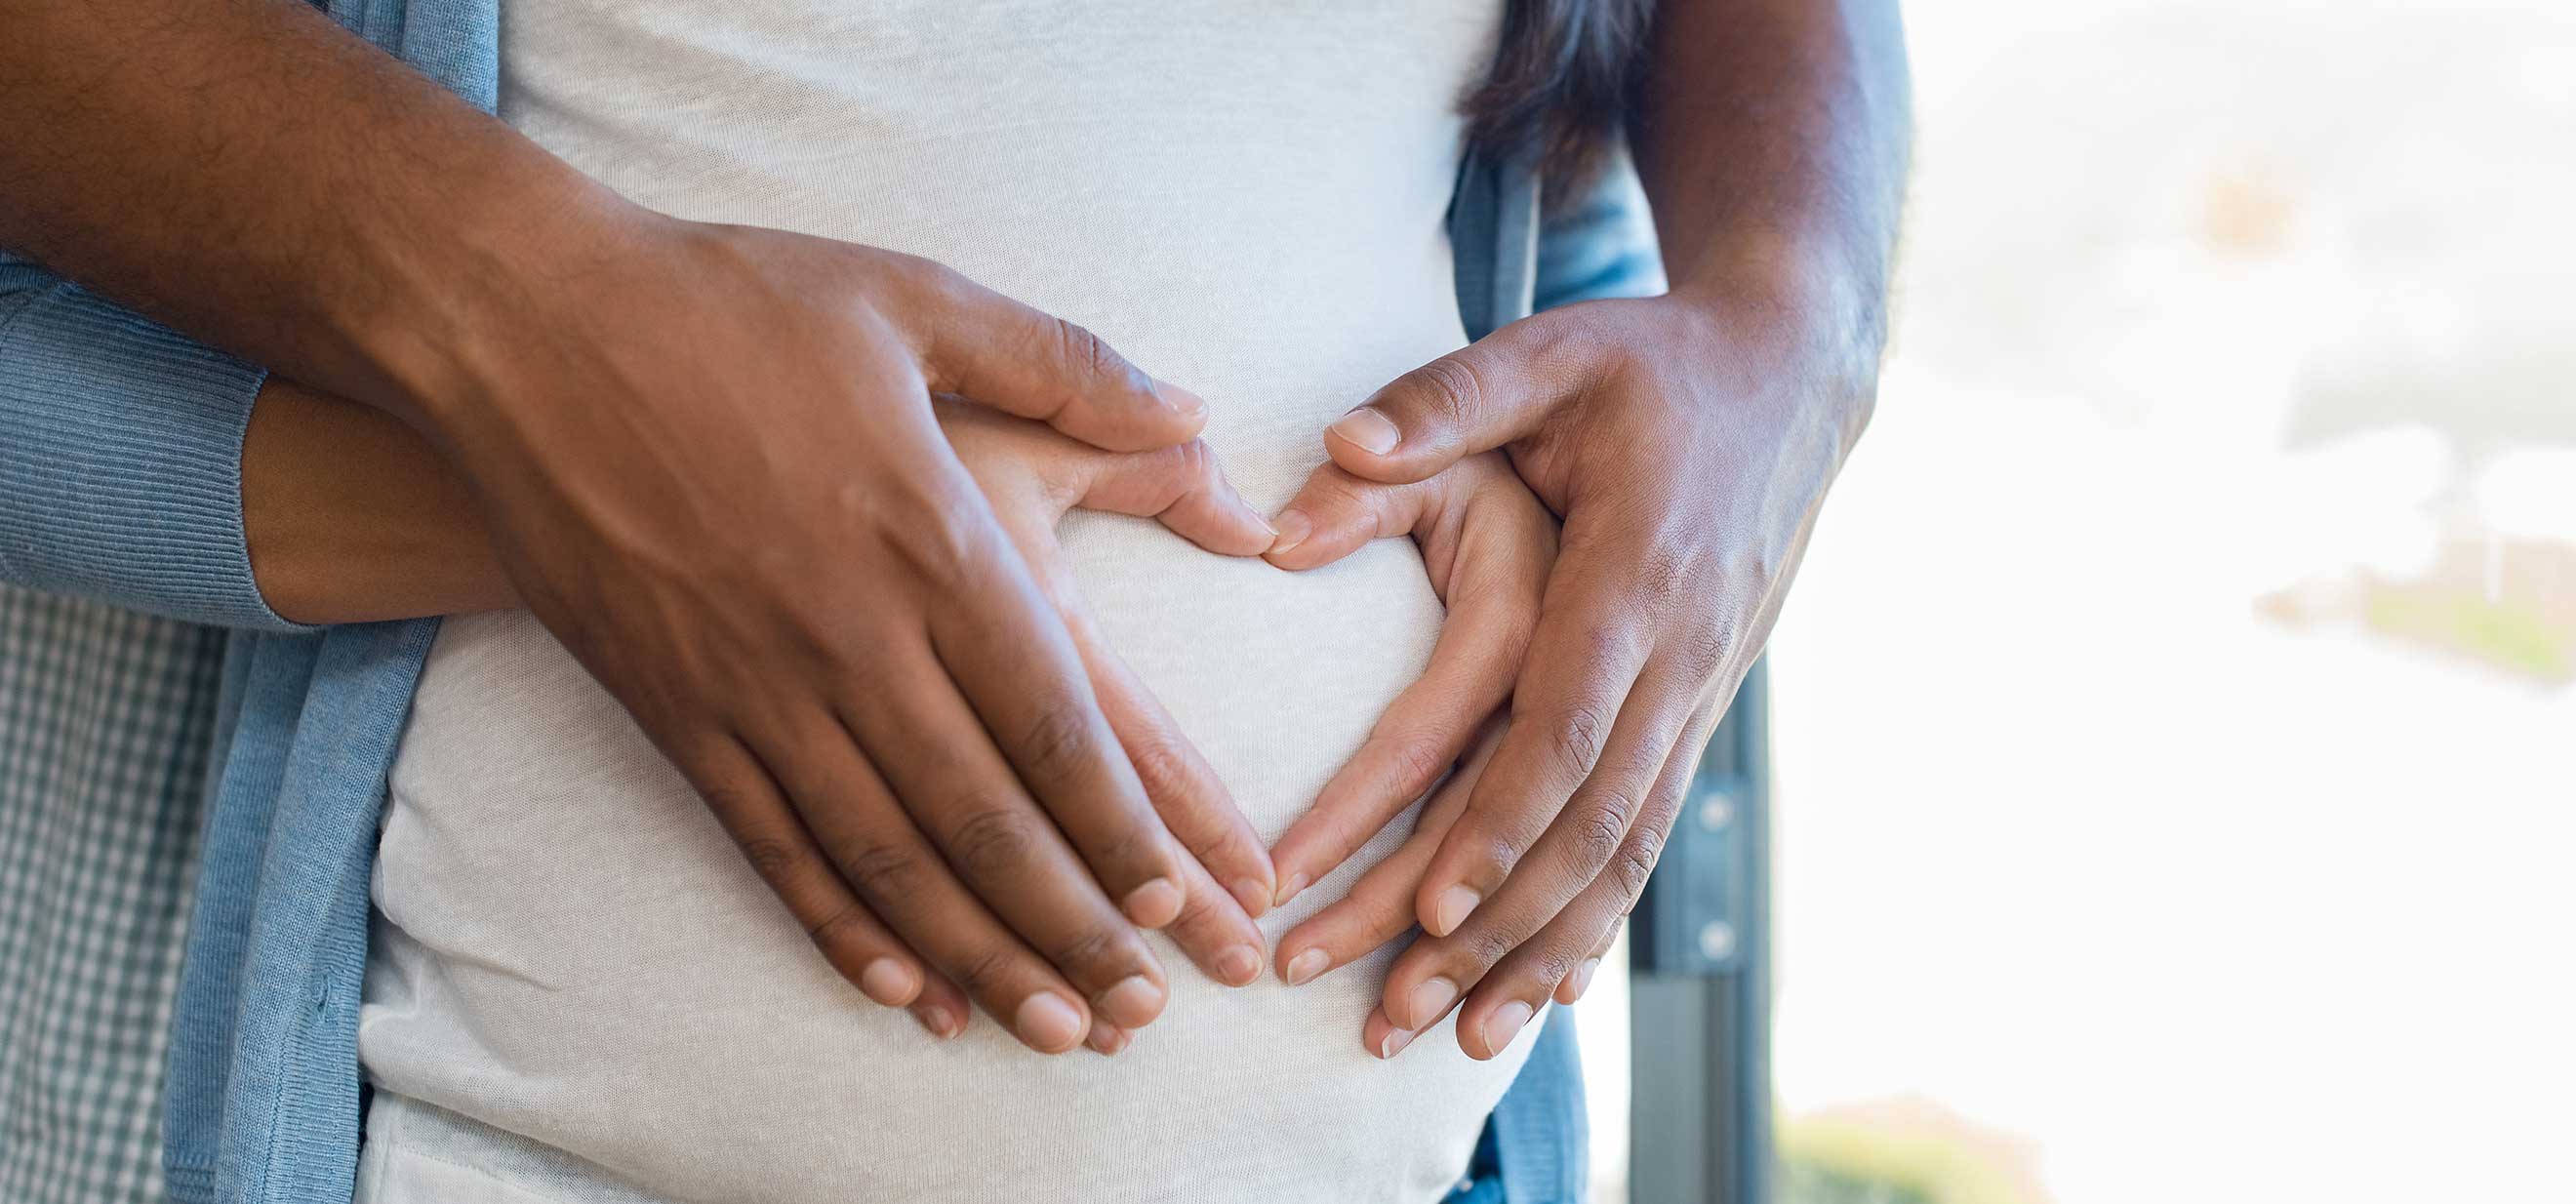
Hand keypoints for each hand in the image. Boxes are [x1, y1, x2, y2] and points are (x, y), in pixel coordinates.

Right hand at [412, 216, 1264, 1054]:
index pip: (1053, 718)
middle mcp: (850, 633)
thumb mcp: (918, 299)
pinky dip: (838, 925)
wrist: (521, 326)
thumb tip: (1194, 414)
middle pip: (982, 815)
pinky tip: (899, 985)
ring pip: (885, 855)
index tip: (1179, 894)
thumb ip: (1070, 365)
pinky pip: (769, 846)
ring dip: (974, 953)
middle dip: (1073, 924)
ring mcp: (753, 683)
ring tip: (1050, 1025)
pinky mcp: (674, 709)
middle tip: (1140, 1008)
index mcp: (930, 537)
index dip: (1121, 821)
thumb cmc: (730, 304)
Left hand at [1278, 292, 1868, 1055]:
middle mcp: (1680, 651)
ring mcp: (1699, 690)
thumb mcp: (1550, 352)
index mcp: (1637, 571)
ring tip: (1455, 1034)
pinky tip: (1543, 993)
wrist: (1790, 379)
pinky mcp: (1697, 711)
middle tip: (1398, 1001)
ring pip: (1625, 850)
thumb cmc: (1650, 362)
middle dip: (1497, 925)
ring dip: (1543, 950)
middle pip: (1590, 819)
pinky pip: (1647, 837)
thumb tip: (1334, 447)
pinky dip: (1595, 920)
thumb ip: (1443, 400)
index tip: (1433, 901)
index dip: (1503, 821)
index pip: (1568, 723)